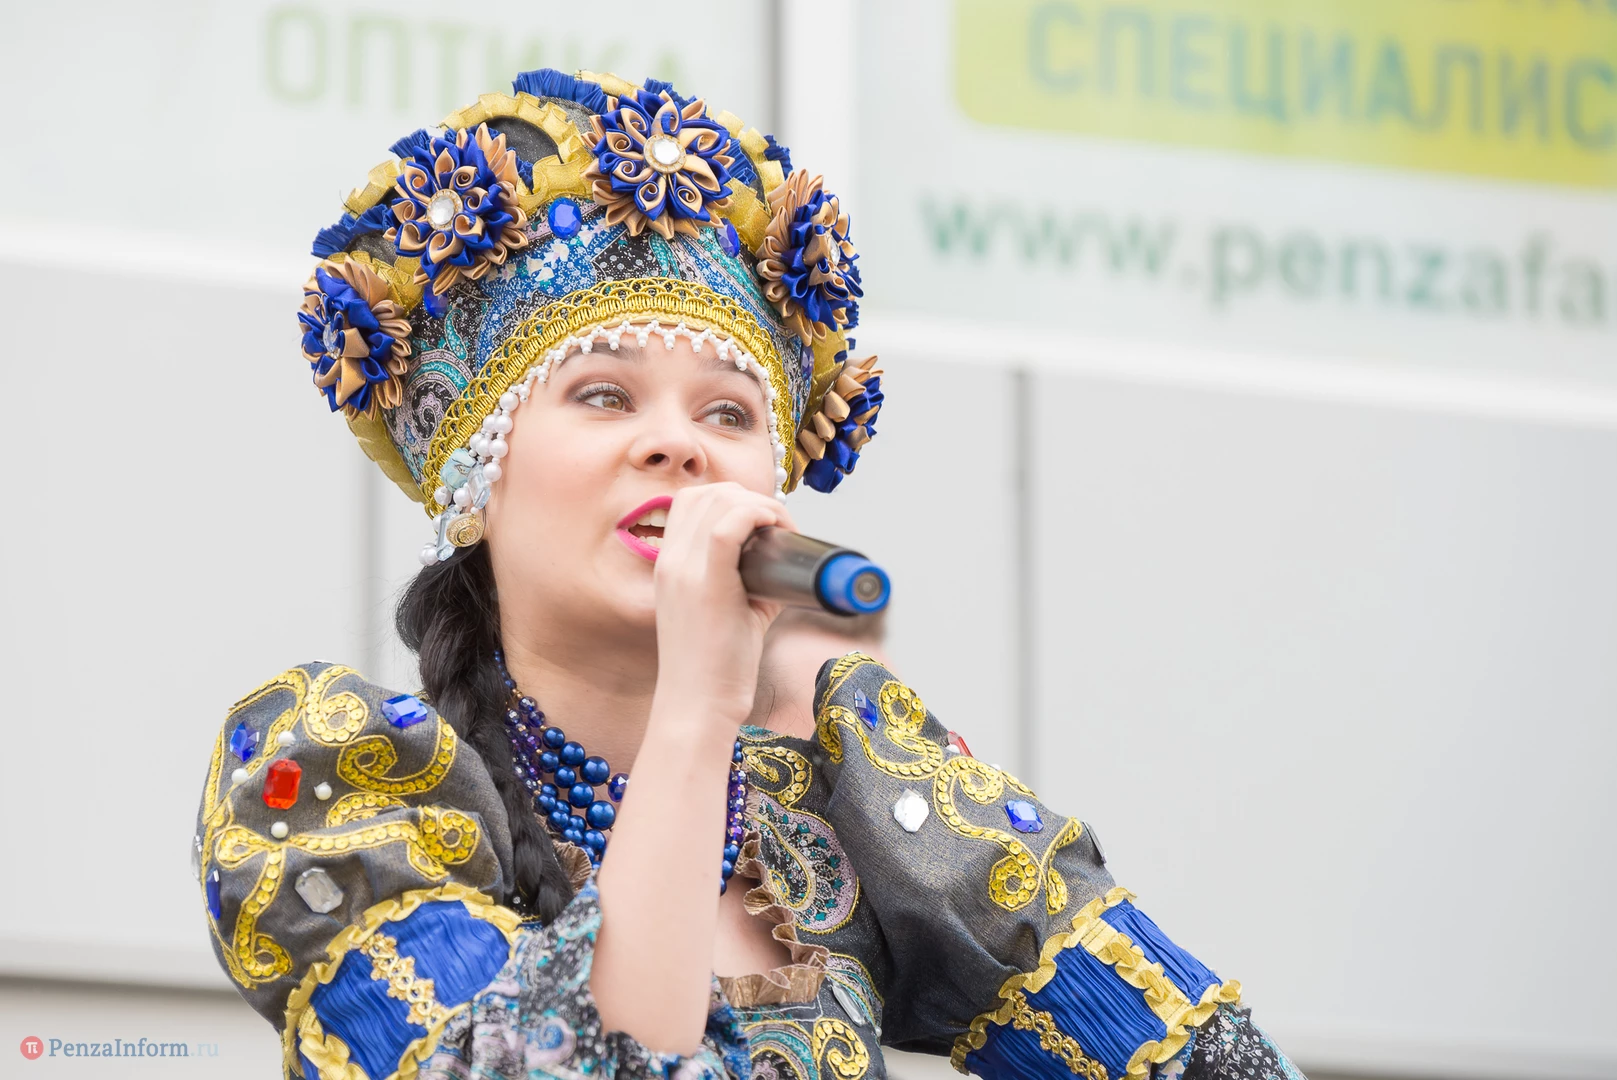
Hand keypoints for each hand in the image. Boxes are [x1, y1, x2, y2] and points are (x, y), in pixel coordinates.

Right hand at [651, 481, 795, 727]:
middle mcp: (670, 561)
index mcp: (668, 564)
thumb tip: (784, 561)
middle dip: (747, 495)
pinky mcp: (706, 586)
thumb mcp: (725, 611)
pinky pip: (728, 526)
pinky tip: (777, 527)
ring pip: (716, 501)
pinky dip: (757, 514)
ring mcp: (683, 571)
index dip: (729, 497)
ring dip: (757, 503)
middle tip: (777, 523)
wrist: (697, 706)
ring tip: (780, 527)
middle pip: (705, 493)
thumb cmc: (715, 666)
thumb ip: (747, 580)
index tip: (761, 519)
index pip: (689, 502)